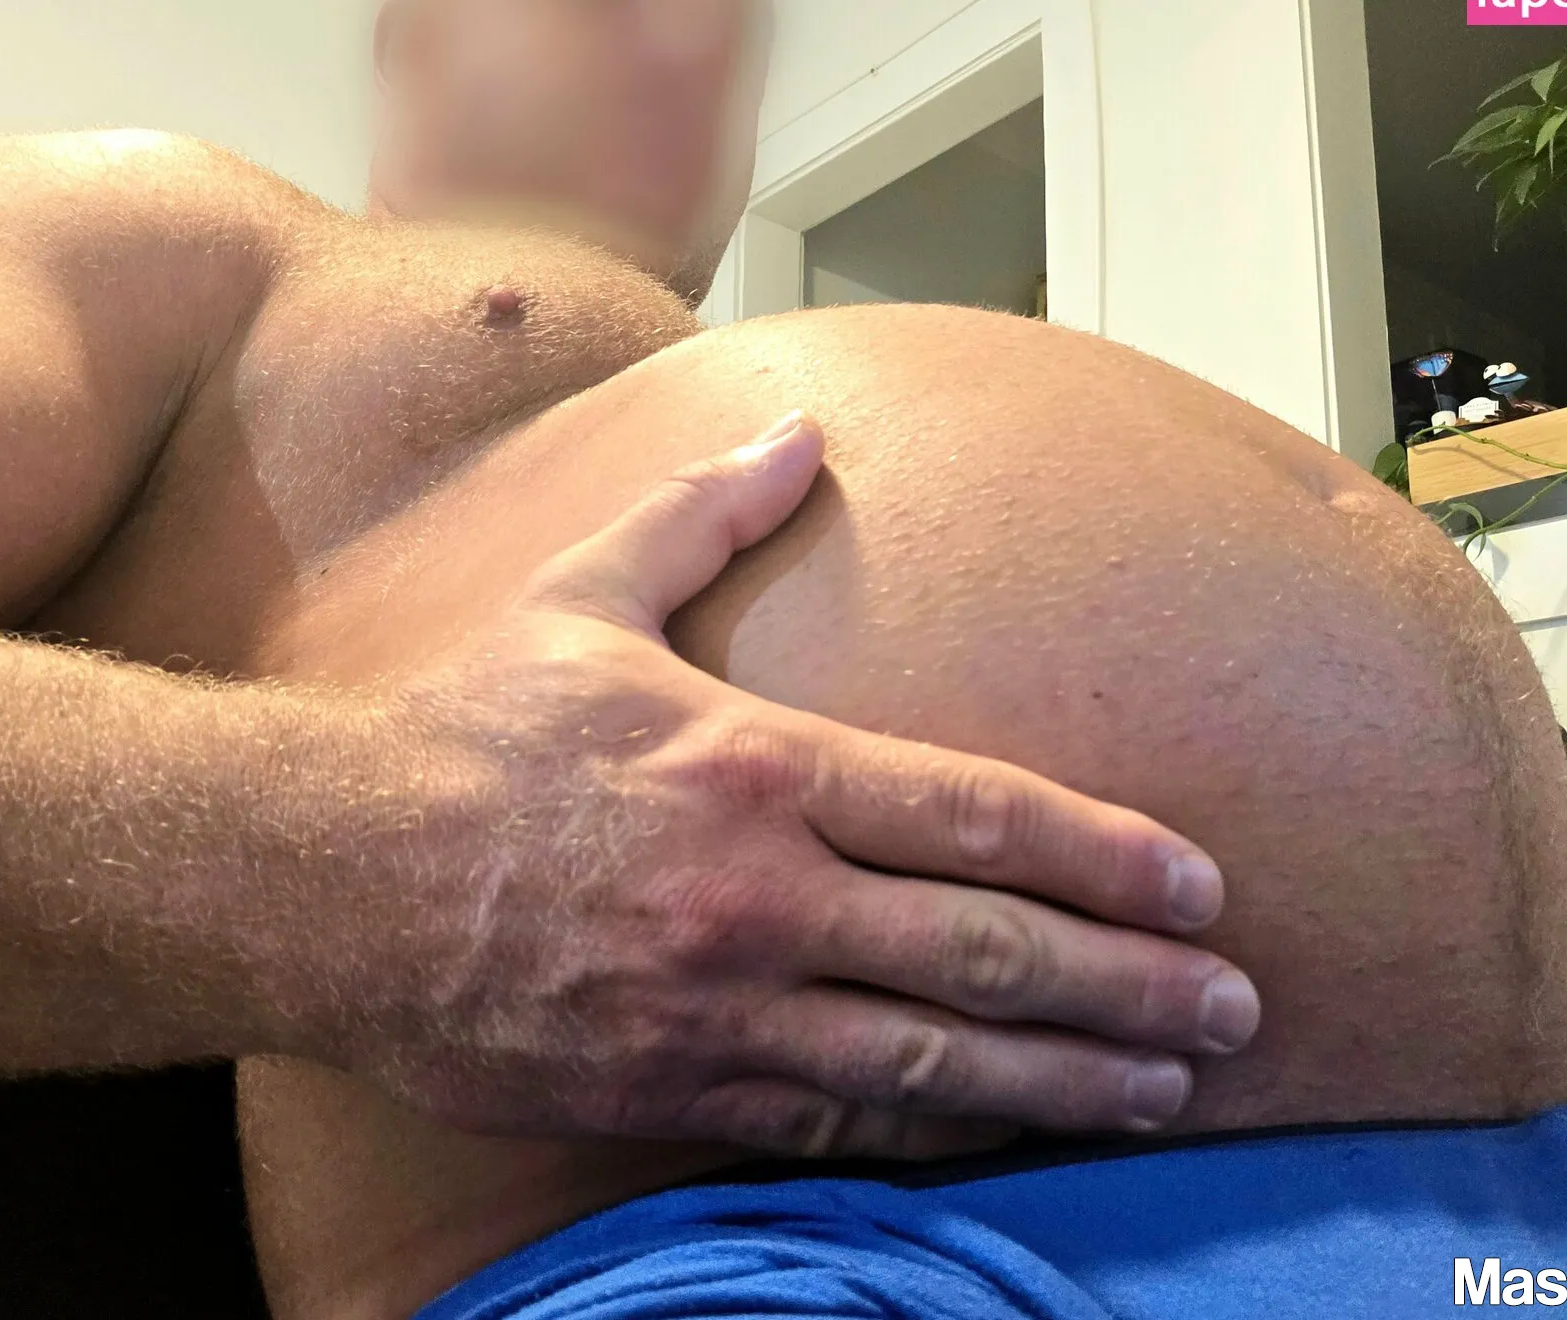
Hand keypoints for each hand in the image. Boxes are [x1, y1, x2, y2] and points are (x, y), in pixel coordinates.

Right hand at [326, 413, 1261, 1157]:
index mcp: (760, 766)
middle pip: (990, 951)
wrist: (328, 880)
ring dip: (1070, 1078)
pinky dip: (943, 1130)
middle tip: (1238, 1008)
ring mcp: (723, 1006)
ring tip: (1172, 1087)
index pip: (981, 815)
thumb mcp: (583, 593)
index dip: (1110, 855)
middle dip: (1131, 985)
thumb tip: (795, 427)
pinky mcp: (676, 1086)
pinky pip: (839, 1119)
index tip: (1202, 885)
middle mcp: (763, 896)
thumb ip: (703, 513)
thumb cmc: (466, 733)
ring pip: (936, 1059)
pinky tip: (1019, 1135)